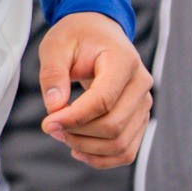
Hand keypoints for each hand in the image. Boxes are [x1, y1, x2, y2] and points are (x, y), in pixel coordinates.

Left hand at [38, 11, 151, 168]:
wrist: (98, 32)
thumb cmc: (77, 37)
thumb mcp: (56, 46)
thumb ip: (53, 74)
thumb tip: (54, 108)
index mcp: (123, 60)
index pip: (103, 100)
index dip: (74, 117)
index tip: (47, 123)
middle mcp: (141, 83)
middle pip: (113, 126)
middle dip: (78, 134)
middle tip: (50, 126)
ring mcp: (144, 103)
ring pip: (121, 144)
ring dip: (87, 148)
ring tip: (62, 135)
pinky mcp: (139, 118)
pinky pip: (127, 150)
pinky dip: (102, 158)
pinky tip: (78, 151)